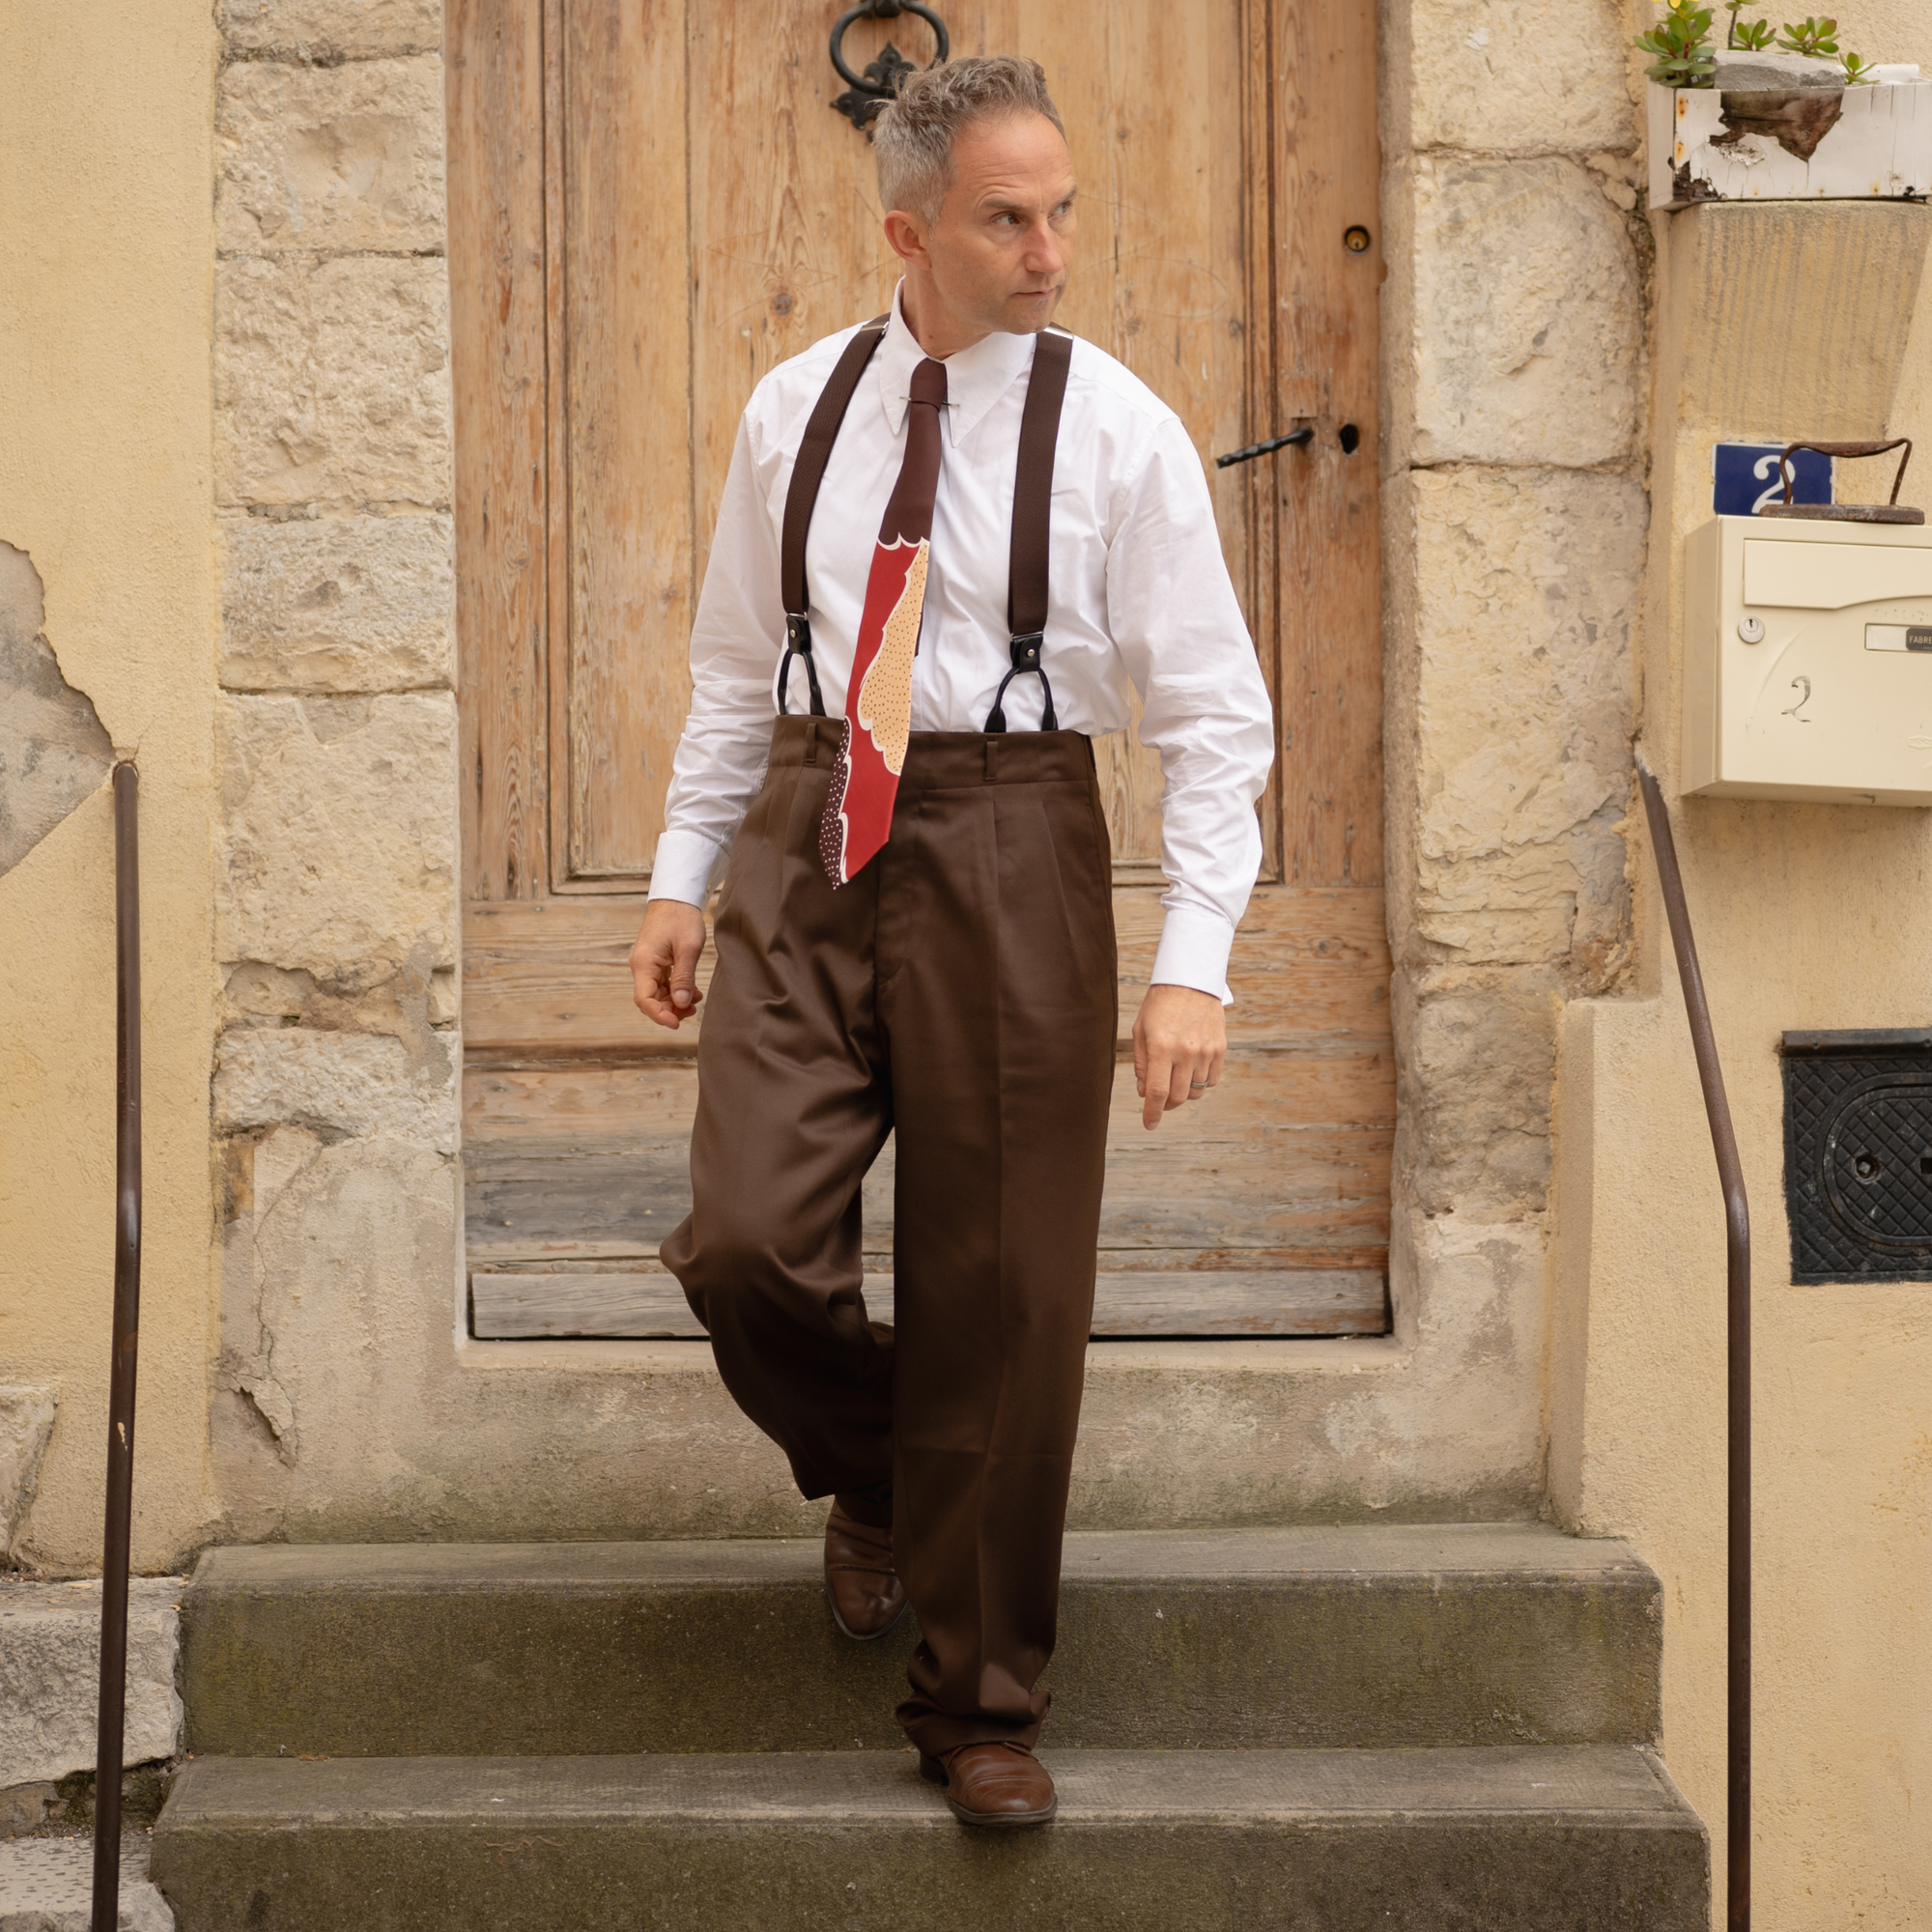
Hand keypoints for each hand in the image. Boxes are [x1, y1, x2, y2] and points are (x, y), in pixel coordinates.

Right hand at [629, 899, 706, 1029]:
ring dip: (674, 1001)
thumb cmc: (681, 918)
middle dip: (669, 1010)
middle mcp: (641, 966)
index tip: (677, 1023)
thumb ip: (684, 977)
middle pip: (649, 999)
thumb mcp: (688, 948)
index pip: (644, 999)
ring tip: (695, 1001)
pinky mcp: (655, 962)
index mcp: (644, 963)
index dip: (659, 1015)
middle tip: (692, 1012)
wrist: (676, 897)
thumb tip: (681, 1003)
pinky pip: (662, 983)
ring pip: (657, 993)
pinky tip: (692, 992)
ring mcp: (647, 964)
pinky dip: (676, 991)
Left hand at [1133, 983, 1226, 1130]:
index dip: (1152, 1113)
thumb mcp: (1141, 1031)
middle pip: (1177, 1097)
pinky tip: (1191, 1072)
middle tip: (1160, 1100)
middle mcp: (1185, 1052)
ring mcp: (1205, 1051)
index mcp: (1161, 1048)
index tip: (1149, 1124)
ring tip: (1175, 1078)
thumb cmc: (1160, 1005)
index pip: (1157, 1092)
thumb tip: (1145, 1093)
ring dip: (1183, 1092)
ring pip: (1196, 1092)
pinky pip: (1211, 1080)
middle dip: (1166, 1105)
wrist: (1190, 980)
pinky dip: (1200, 1083)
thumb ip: (1142, 1065)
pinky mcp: (1220, 1048)